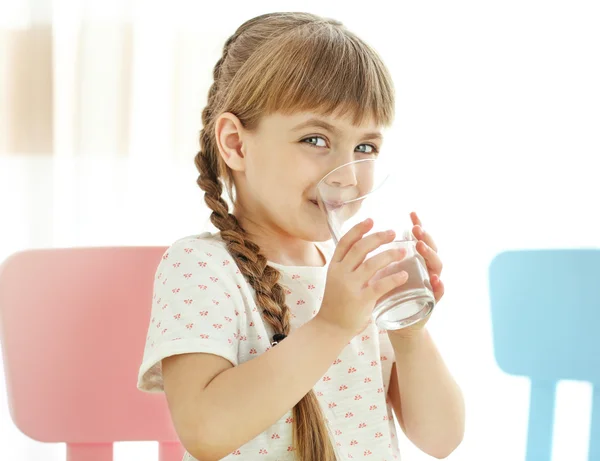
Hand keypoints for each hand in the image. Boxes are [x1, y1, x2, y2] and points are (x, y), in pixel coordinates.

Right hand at [316, 219, 409, 337]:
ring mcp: (350, 286)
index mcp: (334, 266)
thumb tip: (365, 248)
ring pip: (372, 263)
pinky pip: (380, 285)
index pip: (345, 242)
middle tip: (392, 233)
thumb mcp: (337, 279)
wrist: (330, 327)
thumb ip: (349, 266)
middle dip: (378, 238)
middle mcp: (340, 273)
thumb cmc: (336, 303)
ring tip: (402, 251)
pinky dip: (394, 278)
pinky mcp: (361, 300)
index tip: (371, 220)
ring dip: (389, 255)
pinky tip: (404, 275)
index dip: (358, 229)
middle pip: (360, 248)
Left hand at [388, 212, 444, 336]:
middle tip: (416, 230)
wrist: (397, 322)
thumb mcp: (382, 272)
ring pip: (437, 266)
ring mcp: (431, 283)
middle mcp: (426, 268)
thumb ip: (379, 256)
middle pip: (430, 248)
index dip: (418, 226)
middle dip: (424, 237)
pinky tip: (435, 280)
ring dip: (430, 255)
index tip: (412, 214)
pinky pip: (439, 292)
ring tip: (421, 247)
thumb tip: (364, 234)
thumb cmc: (389, 294)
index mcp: (415, 259)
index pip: (419, 239)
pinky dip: (439, 286)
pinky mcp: (431, 300)